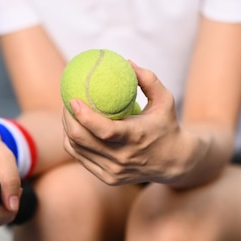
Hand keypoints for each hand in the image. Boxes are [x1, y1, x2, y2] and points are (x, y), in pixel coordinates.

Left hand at [62, 62, 188, 185]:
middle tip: (67, 102)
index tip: (73, 99)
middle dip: (68, 119)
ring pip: (77, 150)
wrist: (174, 162)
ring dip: (67, 129)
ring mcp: (114, 171)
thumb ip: (148, 79)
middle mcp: (122, 157)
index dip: (84, 116)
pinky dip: (73, 143)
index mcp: (136, 138)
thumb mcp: (165, 100)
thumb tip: (127, 62)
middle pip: (82, 140)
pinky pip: (81, 158)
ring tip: (68, 113)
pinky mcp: (108, 178)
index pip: (104, 130)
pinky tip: (73, 128)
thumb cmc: (167, 125)